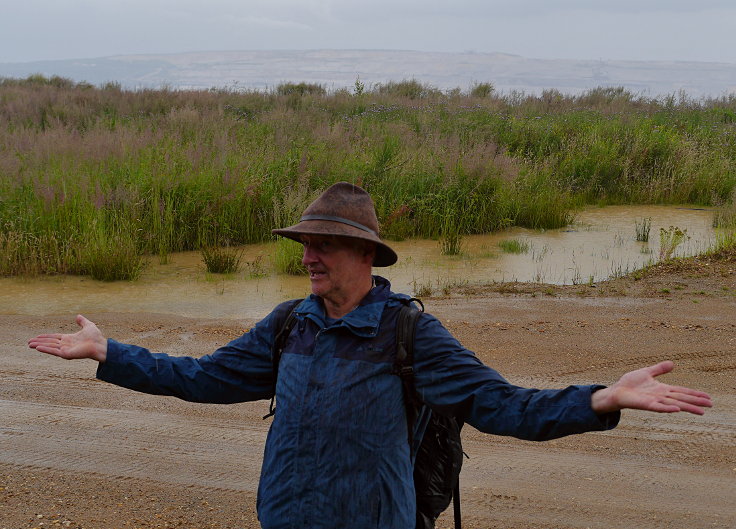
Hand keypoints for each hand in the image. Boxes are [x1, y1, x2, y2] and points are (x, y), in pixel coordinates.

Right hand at [28, 314, 107, 362]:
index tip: (37, 336)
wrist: (100, 345)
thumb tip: (78, 315)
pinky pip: (53, 351)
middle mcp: (65, 345)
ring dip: (39, 345)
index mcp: (69, 339)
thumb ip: (82, 321)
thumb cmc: (96, 337)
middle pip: (49, 342)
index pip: (54, 338)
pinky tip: (38, 348)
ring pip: (49, 346)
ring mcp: (65, 350)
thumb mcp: (88, 326)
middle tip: (29, 342)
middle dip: (39, 342)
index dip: (45, 337)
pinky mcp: (66, 354)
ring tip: (30, 345)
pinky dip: (45, 349)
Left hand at [591, 361, 711, 414]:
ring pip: (675, 404)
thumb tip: (673, 363)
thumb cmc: (630, 383)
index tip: (707, 397)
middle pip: (682, 399)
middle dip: (696, 402)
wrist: (616, 391)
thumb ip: (659, 369)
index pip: (682, 391)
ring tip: (701, 411)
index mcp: (662, 389)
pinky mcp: (646, 405)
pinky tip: (677, 410)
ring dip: (687, 407)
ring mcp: (655, 401)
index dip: (694, 394)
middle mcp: (661, 396)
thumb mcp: (647, 372)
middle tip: (711, 405)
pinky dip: (668, 408)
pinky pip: (658, 407)